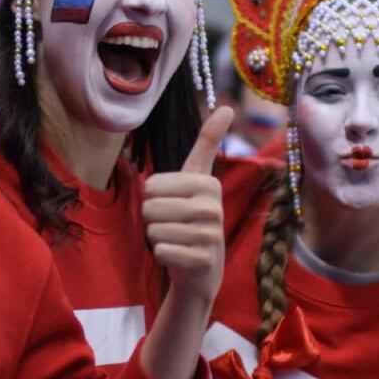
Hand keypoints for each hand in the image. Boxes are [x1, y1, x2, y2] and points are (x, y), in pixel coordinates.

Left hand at [142, 107, 232, 301]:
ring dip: (157, 238)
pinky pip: (161, 251)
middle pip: (149, 207)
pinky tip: (179, 258)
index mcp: (208, 183)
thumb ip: (208, 143)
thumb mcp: (197, 179)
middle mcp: (213, 206)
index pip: (151, 185)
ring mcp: (210, 234)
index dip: (152, 198)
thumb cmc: (191, 219)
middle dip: (152, 220)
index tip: (173, 204)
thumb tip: (228, 107)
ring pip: (153, 230)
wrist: (201, 271)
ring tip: (177, 241)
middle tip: (173, 226)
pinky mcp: (203, 260)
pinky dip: (163, 256)